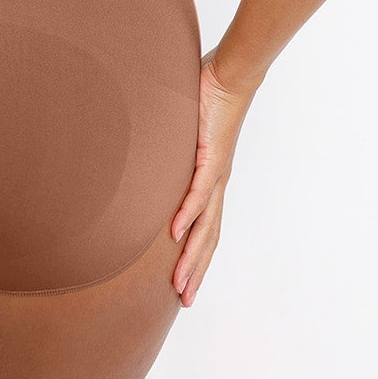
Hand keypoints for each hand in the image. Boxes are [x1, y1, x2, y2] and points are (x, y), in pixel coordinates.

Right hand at [169, 55, 259, 306]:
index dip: (198, 258)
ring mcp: (216, 172)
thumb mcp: (183, 134)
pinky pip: (198, 192)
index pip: (207, 228)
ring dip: (191, 256)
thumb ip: (170, 148)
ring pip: (205, 225)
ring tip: (179, 283)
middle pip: (209, 238)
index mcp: (212, 181)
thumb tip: (147, 152)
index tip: (185, 284)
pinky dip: (188, 215)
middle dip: (196, 272)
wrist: (230, 76)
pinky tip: (176, 234)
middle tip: (184, 302)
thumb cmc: (208, 100)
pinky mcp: (211, 156)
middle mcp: (217, 183)